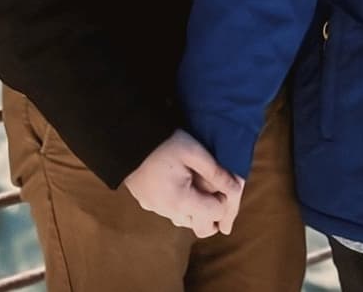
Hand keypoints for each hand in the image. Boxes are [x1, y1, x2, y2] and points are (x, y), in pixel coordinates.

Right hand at [122, 129, 244, 236]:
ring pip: (184, 219)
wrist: (126, 136)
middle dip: (210, 209)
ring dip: (194, 207)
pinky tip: (178, 182)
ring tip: (194, 182)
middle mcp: (167, 211)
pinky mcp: (146, 202)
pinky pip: (169, 210)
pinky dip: (179, 202)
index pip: (215, 214)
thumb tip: (236, 189)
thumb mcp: (194, 152)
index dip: (224, 198)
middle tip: (210, 184)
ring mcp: (154, 208)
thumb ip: (216, 172)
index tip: (220, 180)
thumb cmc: (162, 142)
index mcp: (181, 201)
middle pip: (200, 225)